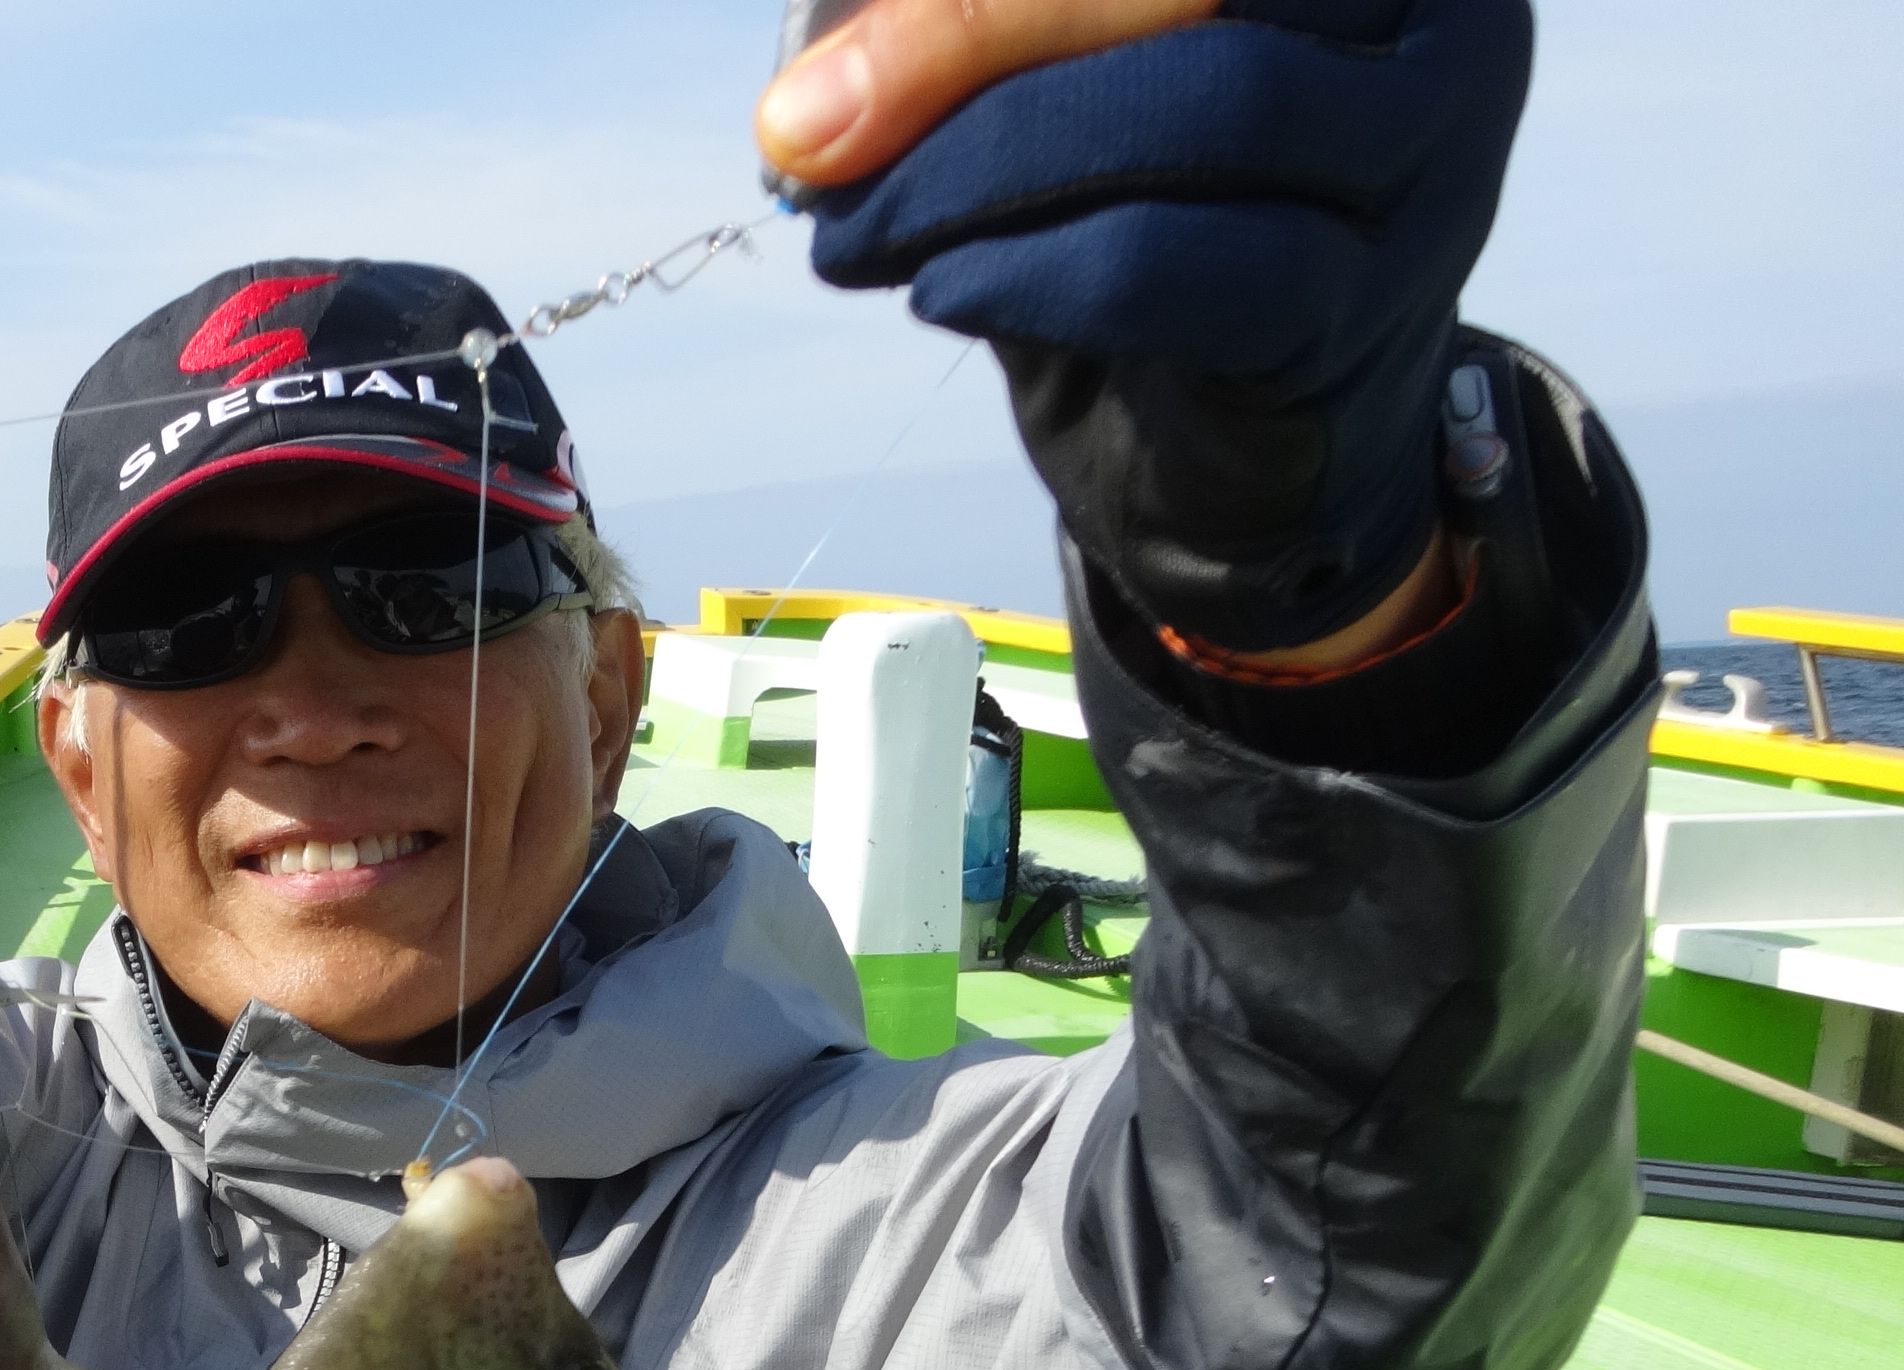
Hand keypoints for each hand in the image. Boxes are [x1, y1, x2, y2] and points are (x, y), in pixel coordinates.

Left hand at [768, 0, 1528, 660]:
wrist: (1257, 452)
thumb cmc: (1159, 222)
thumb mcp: (1070, 91)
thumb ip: (977, 42)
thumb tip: (815, 74)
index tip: (825, 58)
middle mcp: (1435, 9)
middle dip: (964, 41)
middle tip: (808, 133)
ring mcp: (1431, 150)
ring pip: (1202, 105)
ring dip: (980, 168)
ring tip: (861, 230)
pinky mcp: (1374, 302)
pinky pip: (1177, 261)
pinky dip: (1030, 271)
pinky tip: (943, 288)